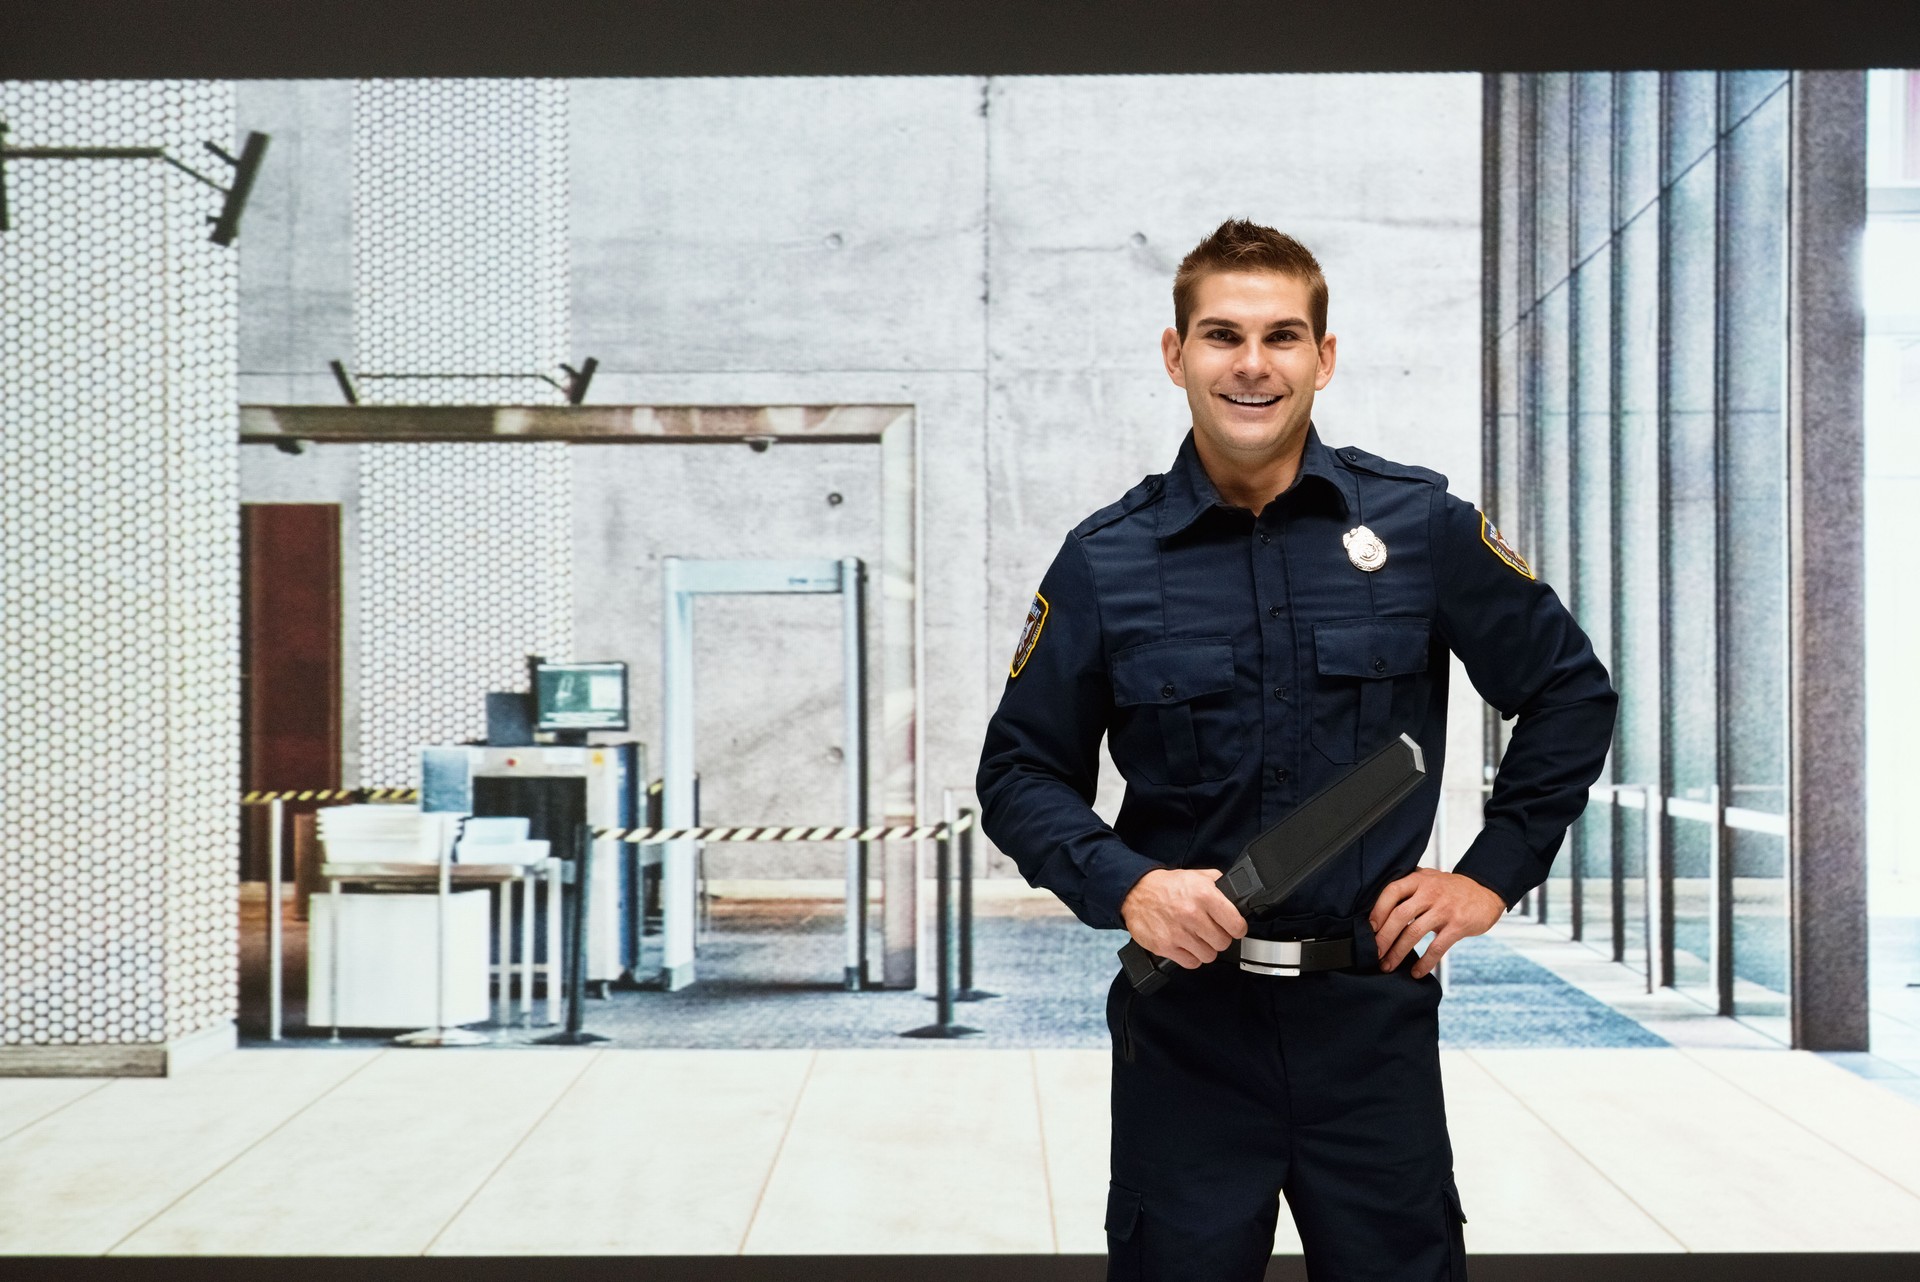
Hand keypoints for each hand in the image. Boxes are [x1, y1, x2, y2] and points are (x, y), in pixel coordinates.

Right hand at [1120, 868, 1247, 968]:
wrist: (1135, 892)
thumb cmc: (1167, 886)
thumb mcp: (1197, 876)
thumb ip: (1219, 884)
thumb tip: (1237, 893)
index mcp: (1204, 895)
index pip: (1236, 925)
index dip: (1237, 928)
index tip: (1233, 928)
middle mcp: (1192, 914)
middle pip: (1223, 943)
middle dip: (1219, 938)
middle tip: (1212, 932)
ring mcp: (1178, 932)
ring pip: (1208, 956)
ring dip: (1205, 949)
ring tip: (1197, 939)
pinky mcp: (1165, 946)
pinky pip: (1191, 963)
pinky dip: (1191, 957)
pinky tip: (1186, 946)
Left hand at [1368, 867, 1504, 977]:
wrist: (1486, 891)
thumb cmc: (1451, 889)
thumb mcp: (1429, 879)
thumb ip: (1409, 887)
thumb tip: (1378, 909)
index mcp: (1419, 880)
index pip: (1392, 891)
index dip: (1378, 910)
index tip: (1369, 929)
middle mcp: (1430, 892)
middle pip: (1400, 915)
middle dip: (1384, 937)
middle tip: (1374, 953)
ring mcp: (1444, 909)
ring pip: (1414, 933)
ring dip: (1398, 952)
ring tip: (1388, 965)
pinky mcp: (1458, 925)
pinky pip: (1437, 947)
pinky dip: (1425, 962)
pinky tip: (1416, 972)